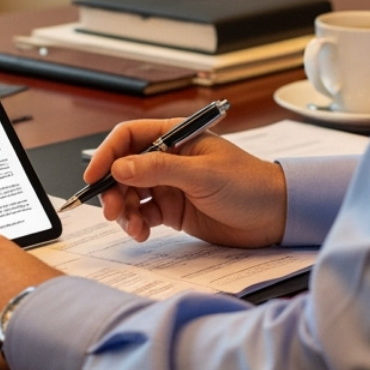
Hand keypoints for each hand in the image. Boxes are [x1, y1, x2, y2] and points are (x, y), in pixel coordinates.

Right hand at [86, 117, 285, 246]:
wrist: (275, 216)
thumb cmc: (249, 184)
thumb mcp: (203, 174)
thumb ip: (159, 169)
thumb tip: (120, 167)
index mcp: (176, 136)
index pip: (129, 137)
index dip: (107, 154)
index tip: (94, 176)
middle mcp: (168, 158)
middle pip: (124, 169)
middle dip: (112, 189)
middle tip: (111, 211)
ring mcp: (169, 185)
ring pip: (129, 194)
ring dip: (123, 210)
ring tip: (133, 227)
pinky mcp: (173, 210)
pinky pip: (143, 214)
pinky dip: (136, 224)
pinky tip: (143, 233)